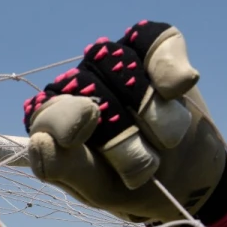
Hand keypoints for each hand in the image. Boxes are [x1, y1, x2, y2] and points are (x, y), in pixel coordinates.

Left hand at [22, 20, 226, 224]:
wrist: (185, 177)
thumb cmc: (129, 183)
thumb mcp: (97, 186)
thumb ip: (64, 167)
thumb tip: (40, 141)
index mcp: (53, 120)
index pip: (48, 109)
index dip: (67, 119)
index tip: (85, 133)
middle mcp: (78, 85)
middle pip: (91, 88)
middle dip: (125, 134)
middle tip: (147, 167)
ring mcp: (114, 65)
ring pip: (125, 67)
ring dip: (153, 110)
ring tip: (166, 142)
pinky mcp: (151, 51)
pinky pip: (155, 39)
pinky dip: (169, 63)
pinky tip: (180, 87)